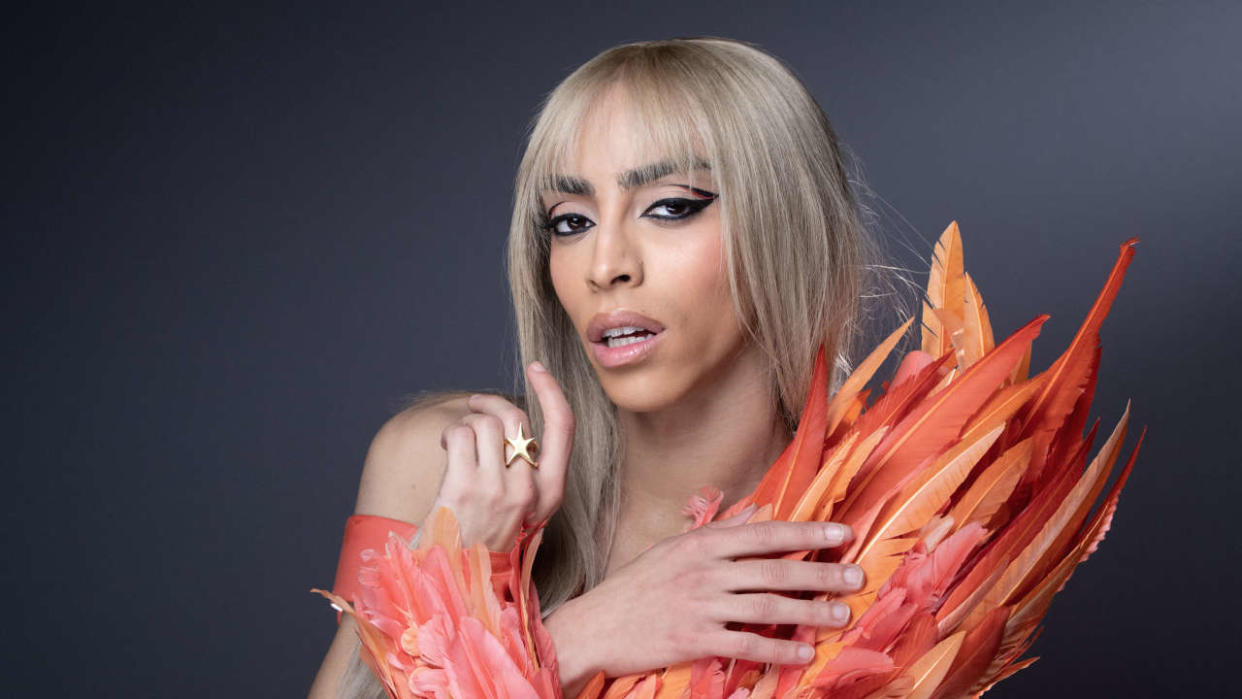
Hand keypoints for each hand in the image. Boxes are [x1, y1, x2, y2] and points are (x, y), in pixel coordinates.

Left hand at [428, 361, 573, 550]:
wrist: (453, 583)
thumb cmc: (483, 545)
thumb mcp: (521, 513)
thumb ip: (525, 475)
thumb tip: (512, 428)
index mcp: (549, 496)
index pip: (563, 428)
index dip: (552, 391)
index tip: (537, 369)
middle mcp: (529, 491)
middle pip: (518, 417)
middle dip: (492, 401)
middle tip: (476, 403)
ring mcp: (498, 489)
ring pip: (487, 423)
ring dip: (467, 422)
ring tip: (456, 440)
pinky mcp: (465, 488)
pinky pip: (461, 434)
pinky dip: (451, 433)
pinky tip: (446, 448)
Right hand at [544, 509, 863, 687]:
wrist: (595, 624)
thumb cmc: (636, 586)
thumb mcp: (673, 548)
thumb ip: (719, 533)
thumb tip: (758, 513)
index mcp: (702, 543)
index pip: (765, 533)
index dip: (807, 532)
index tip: (842, 533)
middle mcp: (705, 570)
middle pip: (774, 569)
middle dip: (821, 571)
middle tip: (856, 575)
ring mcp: (701, 605)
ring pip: (767, 606)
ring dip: (809, 611)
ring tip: (841, 613)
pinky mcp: (695, 639)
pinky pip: (746, 644)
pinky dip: (778, 648)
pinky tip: (803, 653)